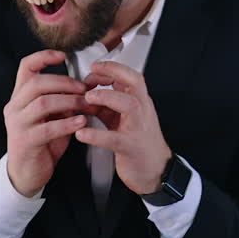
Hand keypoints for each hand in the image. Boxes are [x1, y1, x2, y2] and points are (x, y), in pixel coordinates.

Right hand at [3, 50, 87, 196]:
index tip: (63, 55)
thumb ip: (63, 101)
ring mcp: (17, 124)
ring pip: (43, 103)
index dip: (43, 57)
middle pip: (37, 83)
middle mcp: (15, 107)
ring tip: (86, 106)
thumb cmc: (43, 142)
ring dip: (69, 102)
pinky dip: (67, 124)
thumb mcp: (53, 116)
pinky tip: (81, 123)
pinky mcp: (25, 141)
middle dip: (65, 83)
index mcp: (21, 97)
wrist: (28, 173)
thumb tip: (87, 87)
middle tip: (85, 89)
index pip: (26, 67)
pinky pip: (47, 128)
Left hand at [78, 60, 171, 194]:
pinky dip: (97, 135)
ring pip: (129, 105)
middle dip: (113, 74)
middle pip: (135, 83)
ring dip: (107, 97)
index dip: (113, 68)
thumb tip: (85, 96)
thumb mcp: (122, 120)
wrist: (156, 170)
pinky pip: (114, 139)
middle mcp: (142, 111)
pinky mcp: (131, 147)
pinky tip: (82, 133)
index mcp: (140, 103)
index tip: (95, 67)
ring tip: (88, 98)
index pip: (131, 76)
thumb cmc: (140, 143)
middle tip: (91, 75)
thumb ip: (105, 106)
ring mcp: (138, 128)